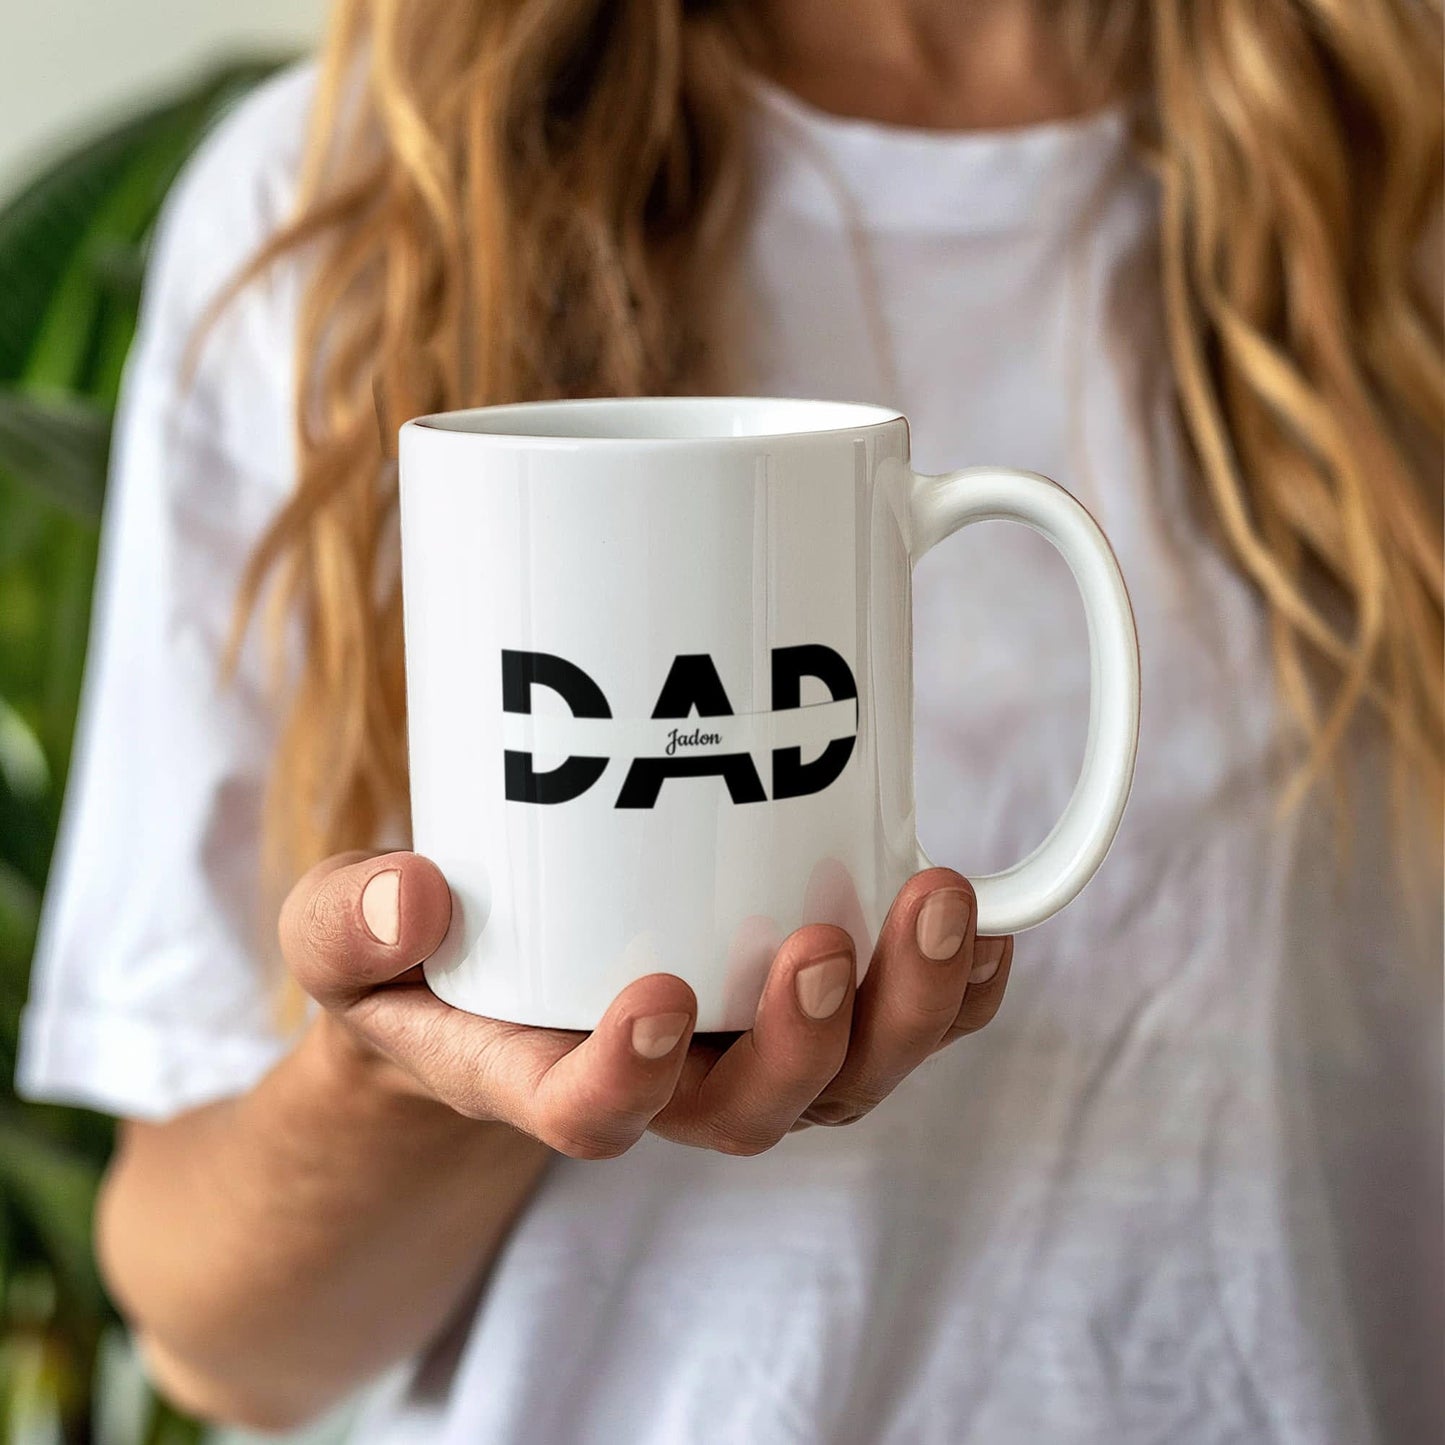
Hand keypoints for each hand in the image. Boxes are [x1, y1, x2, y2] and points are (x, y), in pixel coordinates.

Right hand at [281, 852, 1012, 1157]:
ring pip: (843, 1078)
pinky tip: (989, 931)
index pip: (589, 1119)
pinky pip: (892, 1030)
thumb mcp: (342, 936)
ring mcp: (736, 1048)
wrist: (480, 979)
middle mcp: (657, 1082)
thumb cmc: (414, 963)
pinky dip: (953, 996)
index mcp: (537, 1075)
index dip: (629, 1083)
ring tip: (940, 906)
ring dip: (904, 1008)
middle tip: (823, 942)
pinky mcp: (792, 1003)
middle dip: (805, 1043)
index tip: (656, 997)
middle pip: (753, 1113)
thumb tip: (413, 890)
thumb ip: (346, 920)